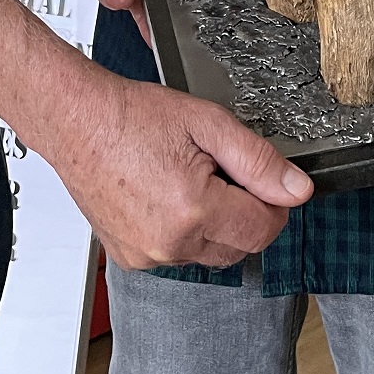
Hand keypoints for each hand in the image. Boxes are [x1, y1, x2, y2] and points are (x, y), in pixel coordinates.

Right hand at [45, 69, 312, 269]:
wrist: (77, 121)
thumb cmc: (131, 116)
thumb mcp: (208, 123)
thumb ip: (258, 160)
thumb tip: (296, 189)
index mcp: (193, 209)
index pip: (263, 230)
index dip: (275, 204)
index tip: (267, 182)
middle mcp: (169, 243)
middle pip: (239, 247)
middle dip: (245, 214)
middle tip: (223, 171)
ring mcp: (146, 255)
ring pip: (208, 253)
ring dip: (214, 225)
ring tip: (189, 179)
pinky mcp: (130, 257)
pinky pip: (177, 254)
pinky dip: (184, 232)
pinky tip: (167, 195)